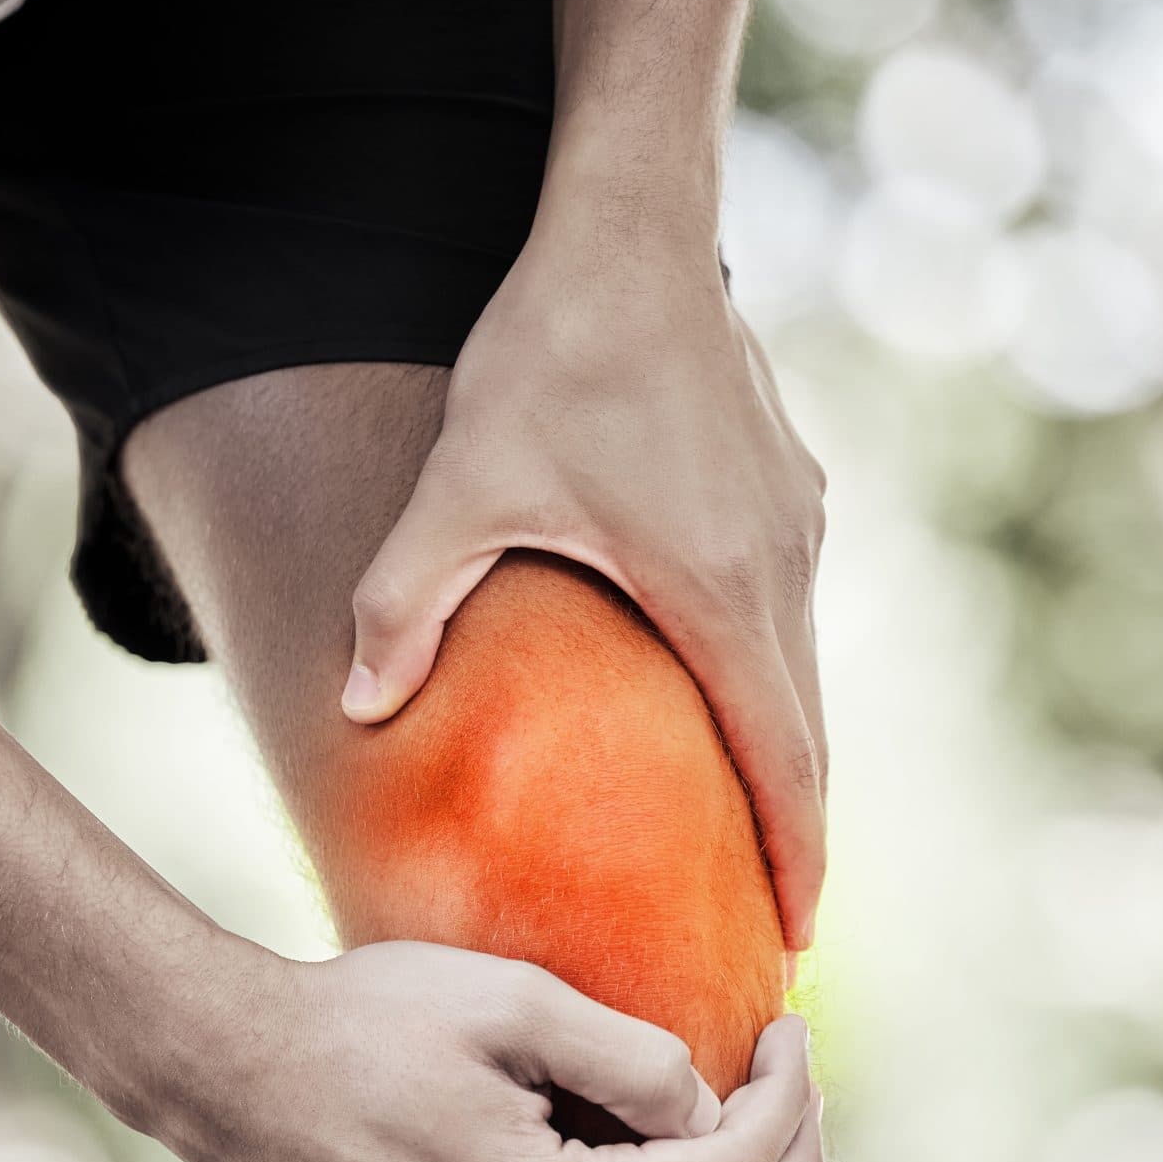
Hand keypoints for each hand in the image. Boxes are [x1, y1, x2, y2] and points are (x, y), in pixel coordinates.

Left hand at [339, 218, 829, 948]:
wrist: (633, 226)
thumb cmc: (552, 355)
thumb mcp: (461, 487)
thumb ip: (403, 603)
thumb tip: (357, 710)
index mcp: (719, 590)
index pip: (779, 759)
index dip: (790, 855)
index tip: (792, 935)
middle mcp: (784, 564)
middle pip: (805, 729)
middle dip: (792, 829)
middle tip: (766, 918)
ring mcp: (798, 520)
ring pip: (802, 668)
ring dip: (784, 751)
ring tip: (749, 828)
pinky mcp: (788, 484)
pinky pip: (790, 610)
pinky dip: (771, 675)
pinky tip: (722, 694)